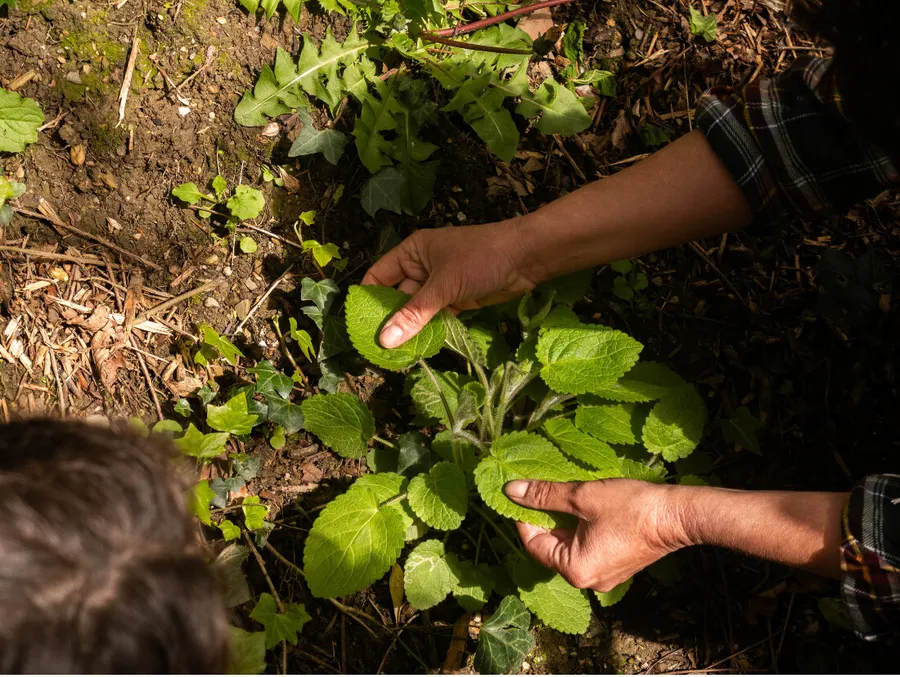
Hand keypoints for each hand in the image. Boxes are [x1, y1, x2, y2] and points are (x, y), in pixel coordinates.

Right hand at [361, 218, 538, 348]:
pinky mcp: (457, 300)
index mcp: (412, 252)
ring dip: (409, 330)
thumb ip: (415, 314)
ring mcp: (440, 285)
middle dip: (388, 321)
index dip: (368, 299)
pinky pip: (436, 318)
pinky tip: (419, 350)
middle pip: (396, 297)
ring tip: (395, 356)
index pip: (379, 276)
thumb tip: (385, 340)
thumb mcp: (444, 285)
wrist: (526, 257)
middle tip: (377, 350)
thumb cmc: (481, 259)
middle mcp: (422, 268)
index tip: (359, 326)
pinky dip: (429, 332)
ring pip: (417, 311)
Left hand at [503, 479, 691, 591]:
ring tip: (563, 496)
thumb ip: (545, 496)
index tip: (521, 495)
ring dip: (564, 523)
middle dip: (545, 520)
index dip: (524, 518)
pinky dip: (581, 530)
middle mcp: (587, 581)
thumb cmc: (630, 507)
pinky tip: (583, 508)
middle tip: (540, 491)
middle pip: (552, 548)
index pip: (534, 544)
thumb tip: (512, 491)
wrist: (677, 516)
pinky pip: (588, 549)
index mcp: (575, 570)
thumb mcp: (582, 497)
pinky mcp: (616, 567)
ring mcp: (604, 577)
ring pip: (570, 548)